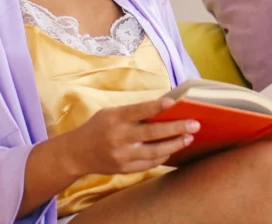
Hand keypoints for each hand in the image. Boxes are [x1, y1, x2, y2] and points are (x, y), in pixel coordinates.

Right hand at [60, 98, 199, 176]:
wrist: (76, 154)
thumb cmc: (97, 128)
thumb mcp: (110, 113)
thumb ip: (132, 112)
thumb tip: (162, 108)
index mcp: (114, 118)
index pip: (138, 110)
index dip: (156, 106)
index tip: (173, 103)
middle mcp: (118, 137)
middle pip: (152, 133)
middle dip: (176, 128)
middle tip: (194, 124)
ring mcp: (122, 155)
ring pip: (154, 151)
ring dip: (174, 144)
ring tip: (189, 138)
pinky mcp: (124, 169)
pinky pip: (149, 163)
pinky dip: (163, 157)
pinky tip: (173, 150)